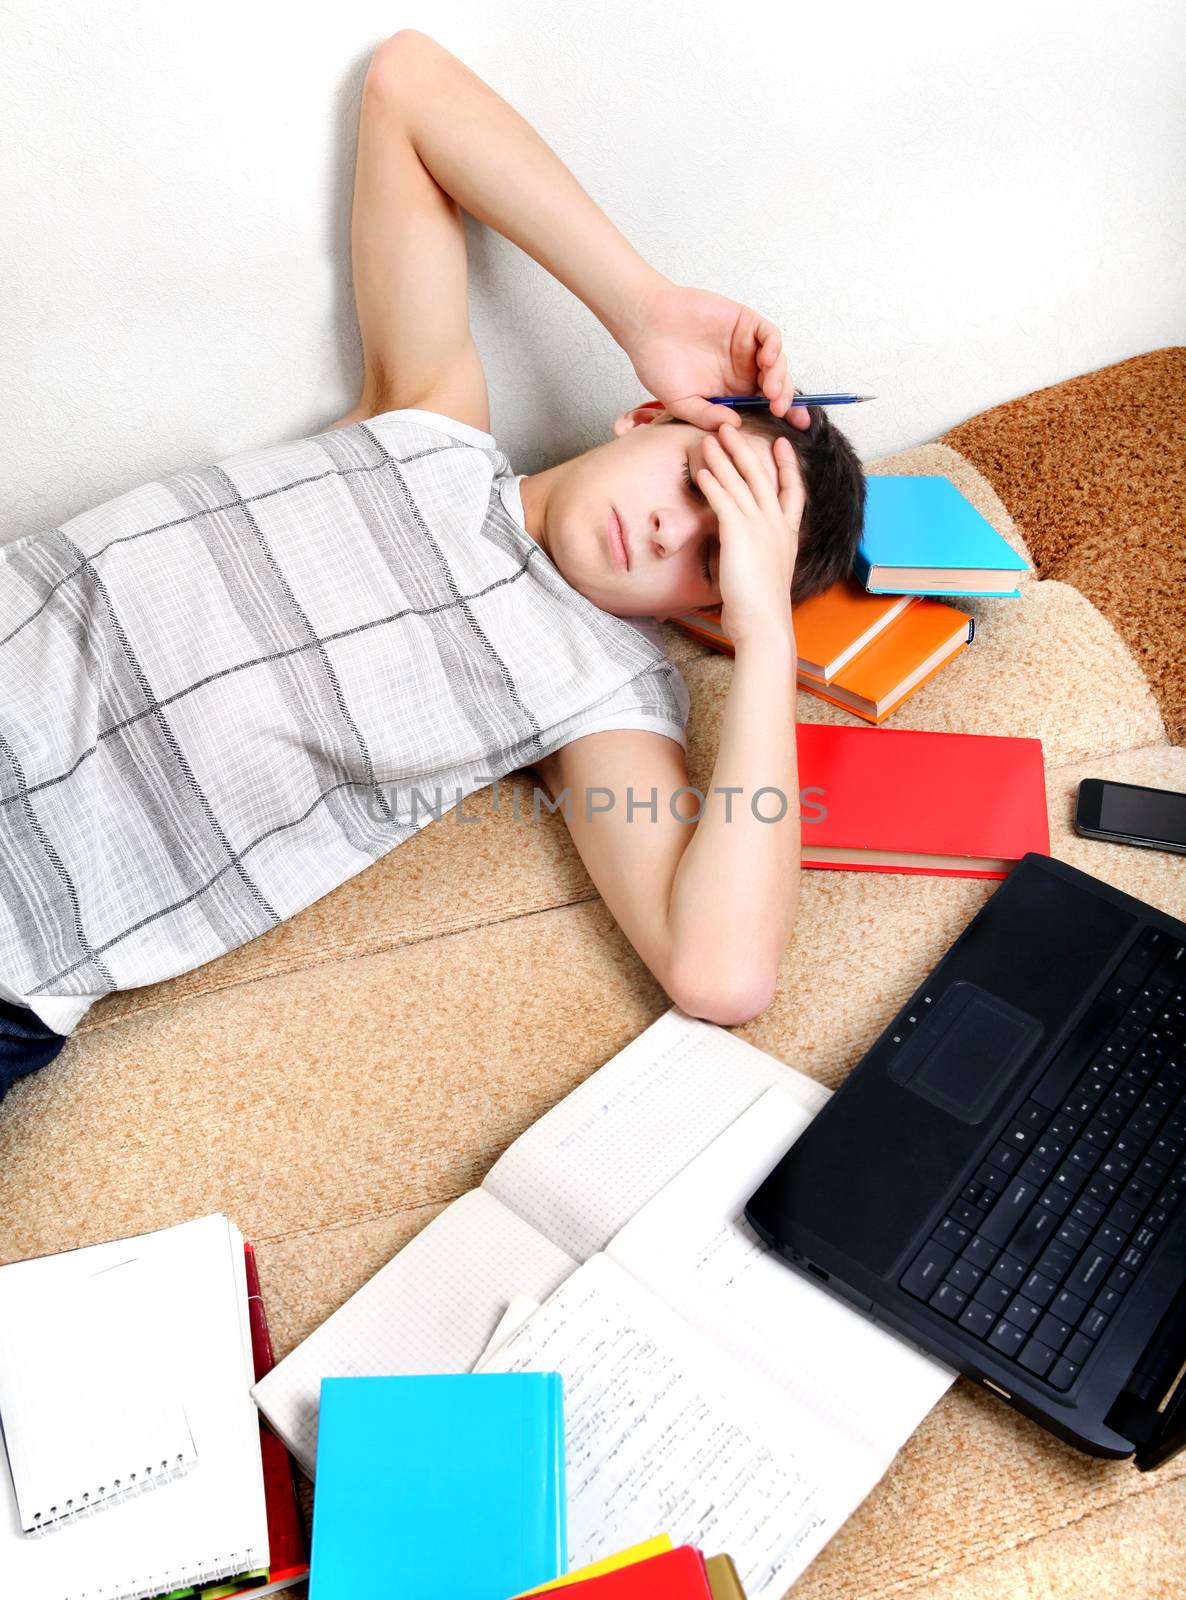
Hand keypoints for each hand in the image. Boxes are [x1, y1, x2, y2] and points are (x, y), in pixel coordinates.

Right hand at [618, 279, 810, 432]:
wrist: (645, 324)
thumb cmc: (656, 362)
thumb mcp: (680, 402)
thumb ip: (706, 416)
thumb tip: (734, 426)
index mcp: (729, 391)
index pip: (763, 405)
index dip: (781, 416)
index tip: (794, 430)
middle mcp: (741, 369)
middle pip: (776, 385)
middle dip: (784, 399)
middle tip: (779, 410)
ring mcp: (744, 346)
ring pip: (776, 362)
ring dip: (780, 377)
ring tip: (771, 390)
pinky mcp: (744, 322)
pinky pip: (769, 335)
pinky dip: (774, 347)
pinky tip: (767, 359)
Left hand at [696, 425, 803, 646]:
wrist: (764, 622)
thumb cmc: (762, 607)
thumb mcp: (768, 573)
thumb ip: (761, 554)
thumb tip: (745, 552)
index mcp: (788, 533)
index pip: (793, 490)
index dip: (787, 465)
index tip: (781, 444)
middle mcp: (776, 524)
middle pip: (761, 476)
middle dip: (746, 448)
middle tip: (733, 427)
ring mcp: (759, 526)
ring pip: (740, 482)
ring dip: (723, 458)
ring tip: (711, 438)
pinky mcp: (738, 533)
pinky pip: (723, 499)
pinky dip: (712, 482)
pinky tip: (701, 470)